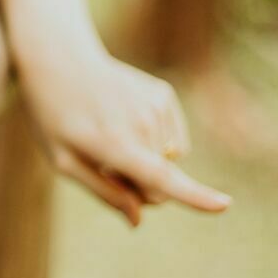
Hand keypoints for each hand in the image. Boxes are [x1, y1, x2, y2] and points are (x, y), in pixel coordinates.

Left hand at [16, 41, 230, 226]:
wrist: (59, 59)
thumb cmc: (54, 116)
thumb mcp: (64, 161)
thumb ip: (104, 192)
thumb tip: (139, 219)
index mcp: (111, 142)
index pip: (158, 176)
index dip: (193, 196)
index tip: (224, 205)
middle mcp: (141, 121)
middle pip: (160, 183)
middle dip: (139, 186)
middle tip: (104, 166)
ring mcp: (155, 105)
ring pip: (170, 162)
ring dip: (146, 162)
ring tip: (112, 137)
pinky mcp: (164, 94)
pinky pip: (175, 141)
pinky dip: (155, 142)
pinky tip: (126, 123)